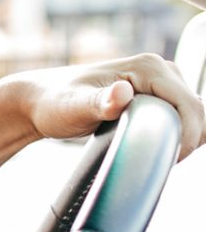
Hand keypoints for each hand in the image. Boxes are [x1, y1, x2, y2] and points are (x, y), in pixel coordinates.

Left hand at [10, 54, 203, 159]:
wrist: (41, 100)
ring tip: (160, 157)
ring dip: (187, 137)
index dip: (187, 135)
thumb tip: (122, 93)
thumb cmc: (53, 102)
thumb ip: (98, 102)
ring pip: (195, 114)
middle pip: (198, 110)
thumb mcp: (72, 106)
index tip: (169, 160)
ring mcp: (161, 81)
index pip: (189, 105)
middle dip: (189, 139)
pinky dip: (180, 133)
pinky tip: (162, 148)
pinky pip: (183, 115)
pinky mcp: (157, 94)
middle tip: (162, 163)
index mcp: (148, 67)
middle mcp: (159, 68)